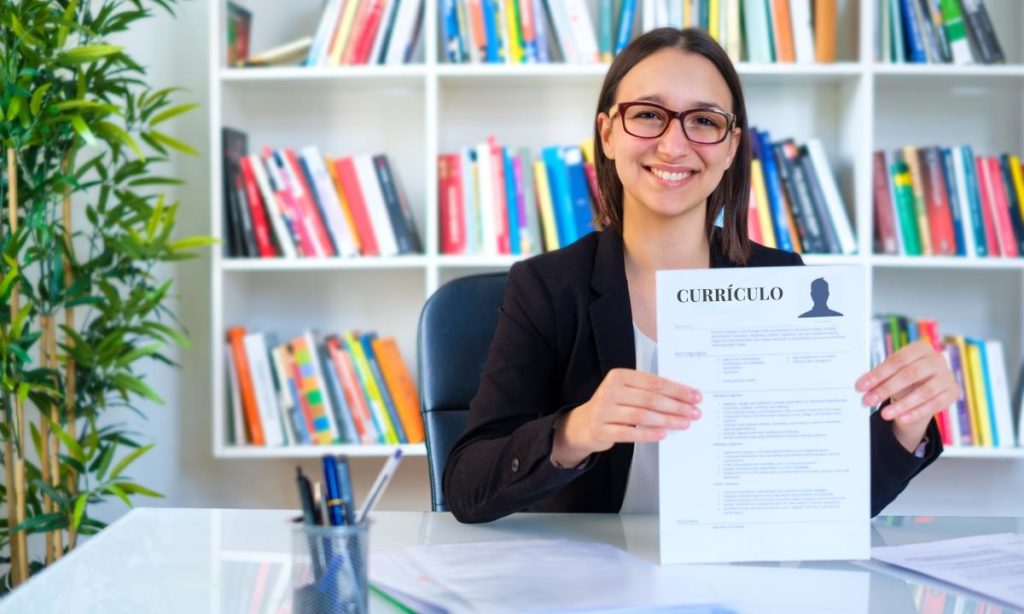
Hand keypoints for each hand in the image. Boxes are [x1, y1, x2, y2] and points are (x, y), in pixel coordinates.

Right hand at [551, 368, 701, 467]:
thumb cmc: (612, 406)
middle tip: (694, 412)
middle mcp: (610, 391)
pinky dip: (649, 434)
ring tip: (684, 423)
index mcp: (619, 376)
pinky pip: (630, 432)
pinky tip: (663, 434)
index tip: (695, 396)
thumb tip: (683, 398)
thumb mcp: (626, 392)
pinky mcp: (602, 430)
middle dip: (676, 406)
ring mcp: (604, 411)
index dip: (677, 390)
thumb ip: (648, 391)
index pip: (654, 382)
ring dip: (667, 420)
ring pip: (642, 415)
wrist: (583, 425)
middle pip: (650, 399)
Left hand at [855, 339, 957, 451]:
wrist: (928, 385)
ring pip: (924, 391)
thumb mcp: (893, 372)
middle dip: (887, 388)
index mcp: (921, 348)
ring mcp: (947, 376)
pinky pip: (935, 404)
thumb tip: (861, 385)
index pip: (897, 360)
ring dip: (902, 404)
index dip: (878, 374)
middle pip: (910, 374)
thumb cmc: (905, 376)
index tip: (860, 387)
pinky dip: (917, 412)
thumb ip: (880, 376)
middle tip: (869, 401)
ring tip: (884, 414)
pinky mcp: (952, 393)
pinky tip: (902, 418)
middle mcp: (937, 360)